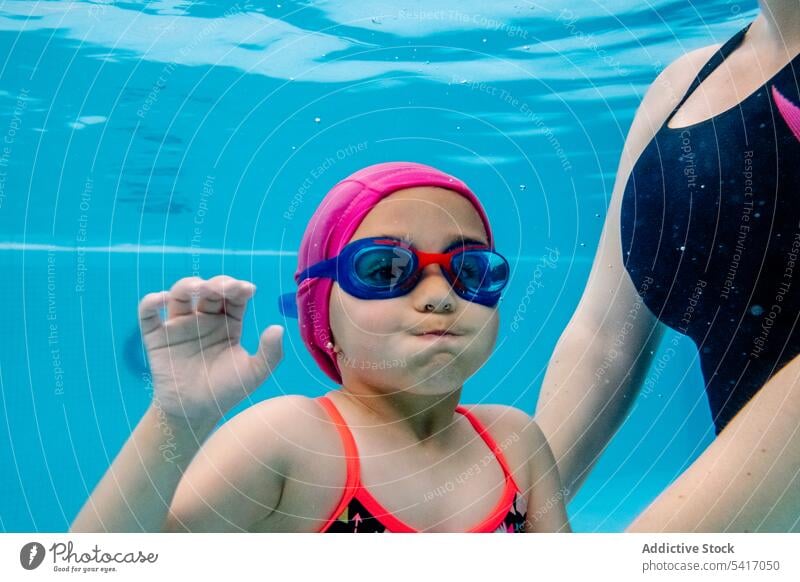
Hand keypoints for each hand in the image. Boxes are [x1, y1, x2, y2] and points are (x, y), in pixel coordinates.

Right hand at [137, 275, 283, 420]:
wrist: (196, 413)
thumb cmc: (227, 391)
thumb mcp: (255, 373)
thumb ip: (270, 353)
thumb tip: (278, 327)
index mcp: (228, 322)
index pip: (233, 297)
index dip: (239, 288)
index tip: (248, 289)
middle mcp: (204, 318)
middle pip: (209, 290)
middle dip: (218, 284)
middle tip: (226, 288)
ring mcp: (179, 325)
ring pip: (180, 294)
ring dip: (188, 285)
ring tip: (199, 288)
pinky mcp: (157, 336)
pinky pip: (149, 314)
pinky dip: (151, 302)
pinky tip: (161, 299)